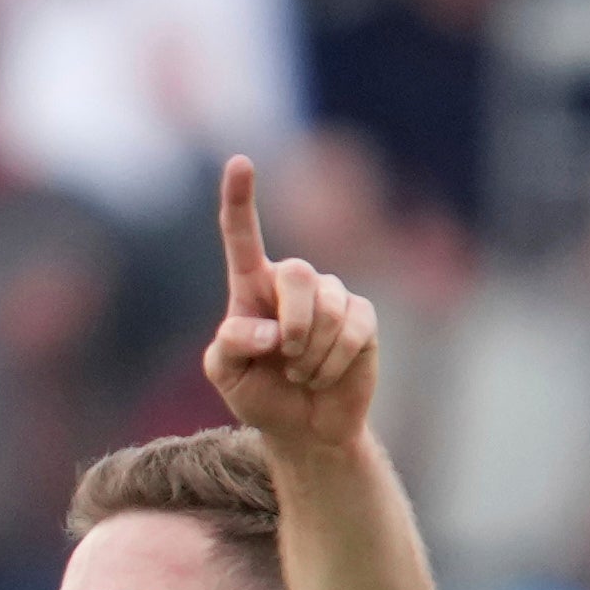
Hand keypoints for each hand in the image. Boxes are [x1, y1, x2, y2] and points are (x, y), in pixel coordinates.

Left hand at [198, 156, 379, 462]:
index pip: (242, 235)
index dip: (240, 198)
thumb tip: (268, 330)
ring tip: (301, 373)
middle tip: (283, 356)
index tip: (240, 160)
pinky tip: (323, 376)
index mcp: (251, 286)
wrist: (304, 428)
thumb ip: (229, 346)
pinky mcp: (362, 317)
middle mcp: (292, 282)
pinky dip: (331, 362)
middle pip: (297, 272)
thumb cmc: (259, 394)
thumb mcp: (226, 375)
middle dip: (292, 323)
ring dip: (309, 353)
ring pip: (327, 307)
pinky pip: (352, 330)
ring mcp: (332, 295)